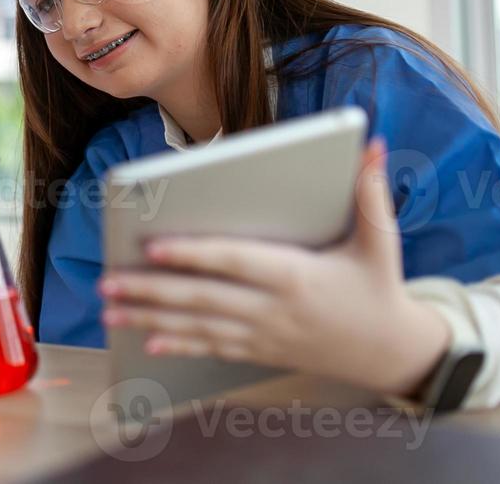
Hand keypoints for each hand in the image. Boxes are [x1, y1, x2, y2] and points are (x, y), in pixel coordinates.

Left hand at [100, 138, 451, 396]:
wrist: (392, 353)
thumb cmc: (379, 288)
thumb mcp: (380, 242)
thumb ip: (371, 193)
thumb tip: (372, 145)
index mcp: (296, 276)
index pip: (232, 261)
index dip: (191, 254)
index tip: (151, 246)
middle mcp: (273, 309)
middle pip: (202, 298)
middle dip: (150, 291)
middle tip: (107, 282)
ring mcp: (264, 335)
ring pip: (198, 327)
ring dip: (150, 319)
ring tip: (110, 310)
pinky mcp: (260, 351)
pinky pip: (212, 349)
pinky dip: (178, 346)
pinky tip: (145, 342)